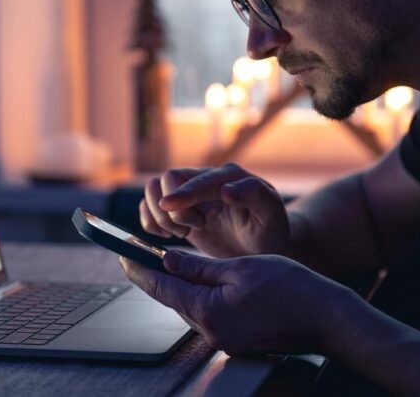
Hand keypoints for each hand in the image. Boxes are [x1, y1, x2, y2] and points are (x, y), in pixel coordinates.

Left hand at [120, 250, 356, 356]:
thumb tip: (168, 260)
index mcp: (208, 311)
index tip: (122, 254)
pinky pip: (209, 315)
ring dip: (181, 285)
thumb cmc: (290, 288)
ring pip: (191, 306)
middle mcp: (211, 332)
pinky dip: (201, 297)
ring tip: (173, 263)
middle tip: (142, 253)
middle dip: (158, 275)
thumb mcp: (239, 268)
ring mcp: (223, 341)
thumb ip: (199, 267)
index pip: (161, 287)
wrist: (326, 319)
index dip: (139, 268)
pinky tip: (205, 283)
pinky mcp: (235, 342)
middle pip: (174, 298)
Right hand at [139, 163, 288, 256]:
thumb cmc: (268, 228)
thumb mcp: (270, 213)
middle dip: (172, 209)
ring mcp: (188, 193)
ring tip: (182, 232)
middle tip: (194, 229)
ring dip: (159, 215)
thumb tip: (227, 190)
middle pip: (167, 179)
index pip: (196, 180)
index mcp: (228, 177)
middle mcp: (205, 179)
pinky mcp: (177, 208)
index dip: (182, 193)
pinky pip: (148, 206)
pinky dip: (150, 221)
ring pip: (153, 189)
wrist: (261, 242)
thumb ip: (253, 196)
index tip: (168, 206)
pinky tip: (170, 235)